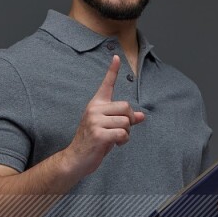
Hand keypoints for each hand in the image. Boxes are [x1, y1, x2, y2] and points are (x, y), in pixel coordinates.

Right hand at [64, 54, 145, 178]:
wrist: (75, 159)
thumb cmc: (93, 142)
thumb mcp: (108, 127)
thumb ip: (123, 119)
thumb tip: (142, 116)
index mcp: (96, 105)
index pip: (106, 85)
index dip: (112, 71)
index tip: (116, 57)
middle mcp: (94, 109)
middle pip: (126, 107)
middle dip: (129, 120)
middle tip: (122, 130)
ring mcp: (95, 122)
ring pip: (126, 121)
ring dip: (127, 133)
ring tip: (117, 139)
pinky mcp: (99, 135)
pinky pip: (123, 134)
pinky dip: (123, 141)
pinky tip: (115, 144)